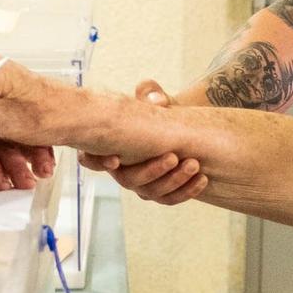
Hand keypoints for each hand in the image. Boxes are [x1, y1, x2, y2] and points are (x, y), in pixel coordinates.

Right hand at [80, 81, 208, 205]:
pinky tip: (202, 179)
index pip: (91, 159)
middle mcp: (121, 170)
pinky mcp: (159, 193)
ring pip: (151, 192)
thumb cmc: (158, 111)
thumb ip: (150, 93)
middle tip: (173, 156)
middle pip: (129, 180)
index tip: (114, 158)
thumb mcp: (152, 97)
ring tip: (194, 164)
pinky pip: (170, 199)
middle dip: (152, 170)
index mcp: (109, 146)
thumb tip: (158, 100)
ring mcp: (140, 184)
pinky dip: (187, 191)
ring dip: (174, 180)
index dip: (97, 162)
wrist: (179, 126)